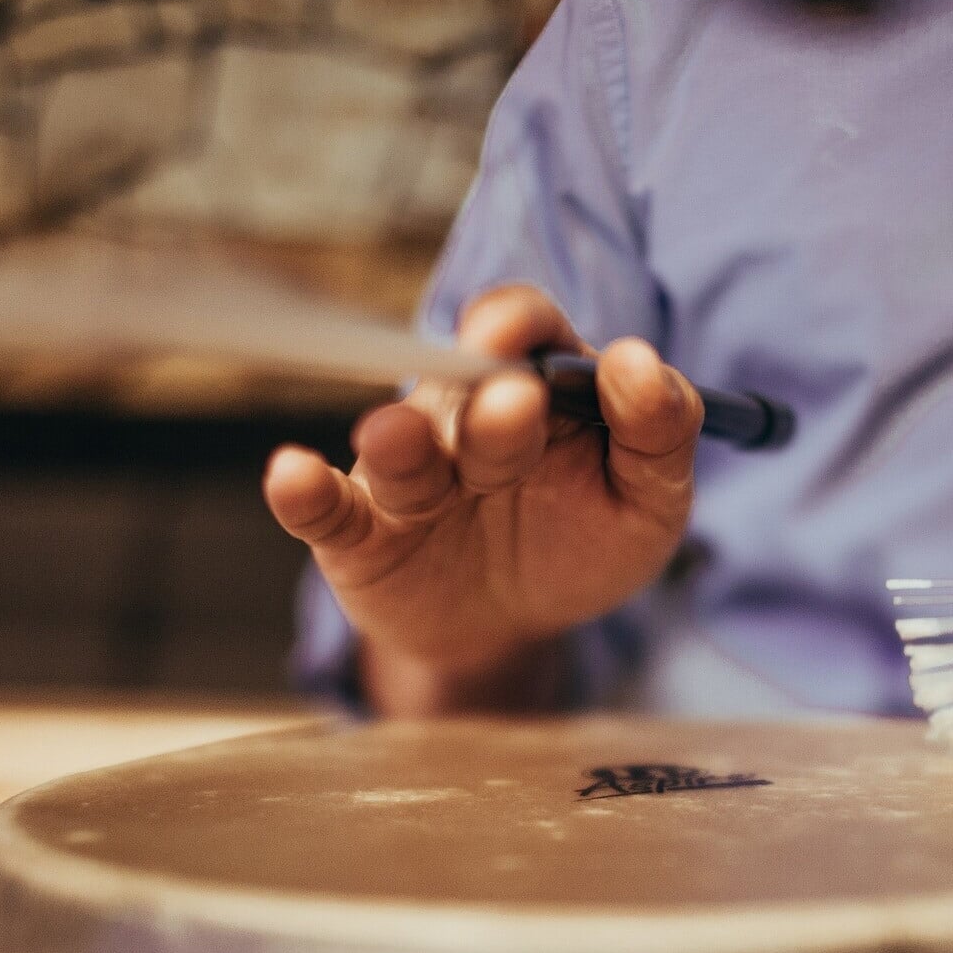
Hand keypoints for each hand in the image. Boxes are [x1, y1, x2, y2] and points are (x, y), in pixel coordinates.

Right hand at [263, 285, 702, 714]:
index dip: (521, 325)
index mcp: (536, 382)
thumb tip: (638, 362)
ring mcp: (406, 473)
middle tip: (513, 404)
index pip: (523, 326)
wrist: (517, 626)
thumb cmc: (583, 537)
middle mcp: (461, 414)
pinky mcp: (360, 534)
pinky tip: (291, 474)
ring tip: (395, 437)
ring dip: (400, 442)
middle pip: (465, 387)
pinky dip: (302, 492)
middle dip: (489, 399)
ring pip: (400, 447)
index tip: (535, 347)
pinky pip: (324, 511)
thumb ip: (661, 429)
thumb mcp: (649, 496)